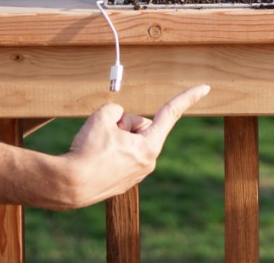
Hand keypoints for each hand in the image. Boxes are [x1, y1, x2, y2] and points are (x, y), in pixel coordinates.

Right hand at [59, 84, 210, 207]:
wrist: (68, 185)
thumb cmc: (87, 150)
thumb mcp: (102, 116)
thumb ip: (116, 109)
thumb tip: (117, 119)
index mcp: (149, 147)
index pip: (170, 114)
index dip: (187, 98)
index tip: (205, 88)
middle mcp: (147, 163)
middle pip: (141, 127)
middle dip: (124, 123)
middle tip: (104, 132)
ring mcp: (135, 175)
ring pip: (128, 142)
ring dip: (114, 139)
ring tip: (96, 150)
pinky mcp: (122, 182)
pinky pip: (119, 156)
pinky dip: (108, 153)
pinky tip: (95, 160)